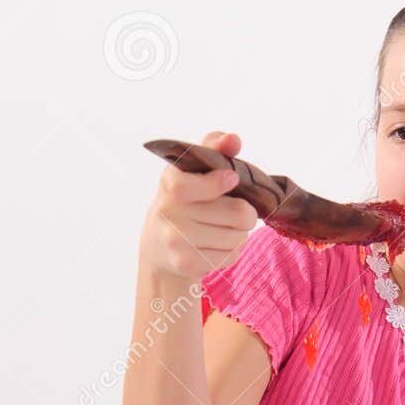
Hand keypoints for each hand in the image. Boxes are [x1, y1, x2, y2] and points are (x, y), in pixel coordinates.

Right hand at [140, 128, 254, 284]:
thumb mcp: (192, 170)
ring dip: (240, 232)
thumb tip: (233, 139)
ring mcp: (176, 242)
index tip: (232, 179)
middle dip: (246, 212)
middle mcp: (168, 213)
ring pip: (238, 237)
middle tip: (237, 209)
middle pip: (238, 214)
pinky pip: (231, 256)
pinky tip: (216, 243)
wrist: (158, 247)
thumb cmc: (185, 199)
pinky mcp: (187, 264)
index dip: (216, 183)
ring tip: (224, 226)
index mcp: (169, 184)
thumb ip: (214, 148)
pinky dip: (231, 249)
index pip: (188, 186)